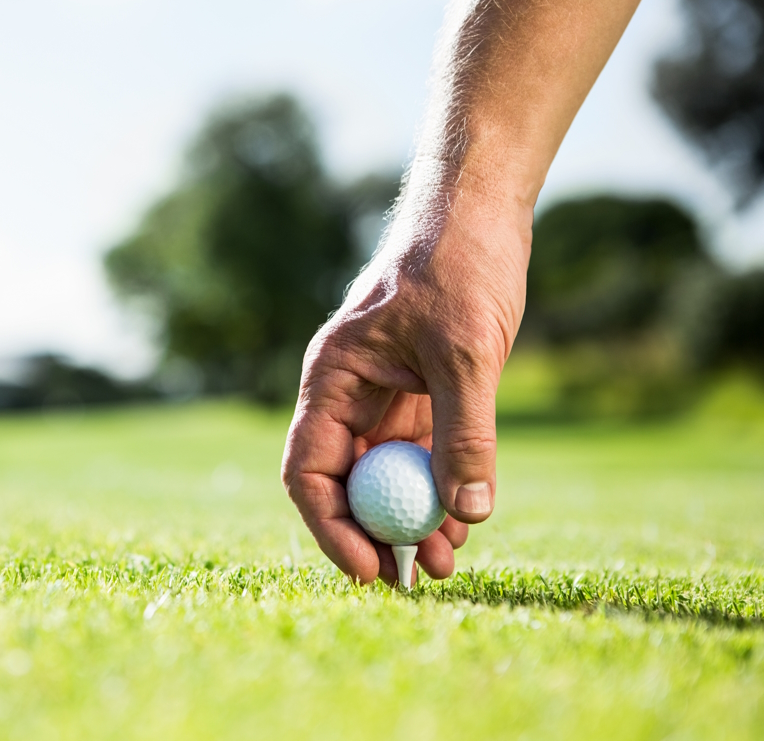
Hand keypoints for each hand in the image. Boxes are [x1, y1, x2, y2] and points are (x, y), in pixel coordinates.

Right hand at [281, 190, 531, 585]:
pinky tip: (464, 521)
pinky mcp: (425, 390)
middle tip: (411, 581)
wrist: (481, 211)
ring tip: (445, 562)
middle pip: (348, 480)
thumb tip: (468, 515)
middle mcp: (353, 391)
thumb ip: (466, 433)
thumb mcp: (466, 351)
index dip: (332, 528)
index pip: (310, 469)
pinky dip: (440, 487)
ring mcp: (389, 393)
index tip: (371, 570)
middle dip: (375, 532)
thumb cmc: (459, 262)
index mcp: (334, 377)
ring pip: (388, 472)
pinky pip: (424, 452)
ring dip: (412, 519)